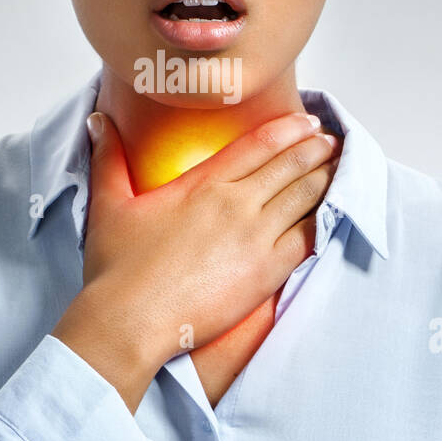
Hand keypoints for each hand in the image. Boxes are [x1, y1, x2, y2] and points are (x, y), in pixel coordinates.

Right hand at [51, 108, 340, 411]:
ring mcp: (255, 237)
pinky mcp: (267, 272)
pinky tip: (336, 212)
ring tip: (342, 167)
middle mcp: (235, 203)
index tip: (308, 122)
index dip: (288, 129)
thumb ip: (108, 157)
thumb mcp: (109, 204)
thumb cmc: (117, 268)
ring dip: (327, 178)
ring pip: (305, 197)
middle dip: (315, 149)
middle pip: (289, 166)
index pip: (258, 144)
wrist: (130, 320)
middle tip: (332, 140)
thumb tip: (98, 120)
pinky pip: (309, 237)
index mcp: (203, 183)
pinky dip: (326, 220)